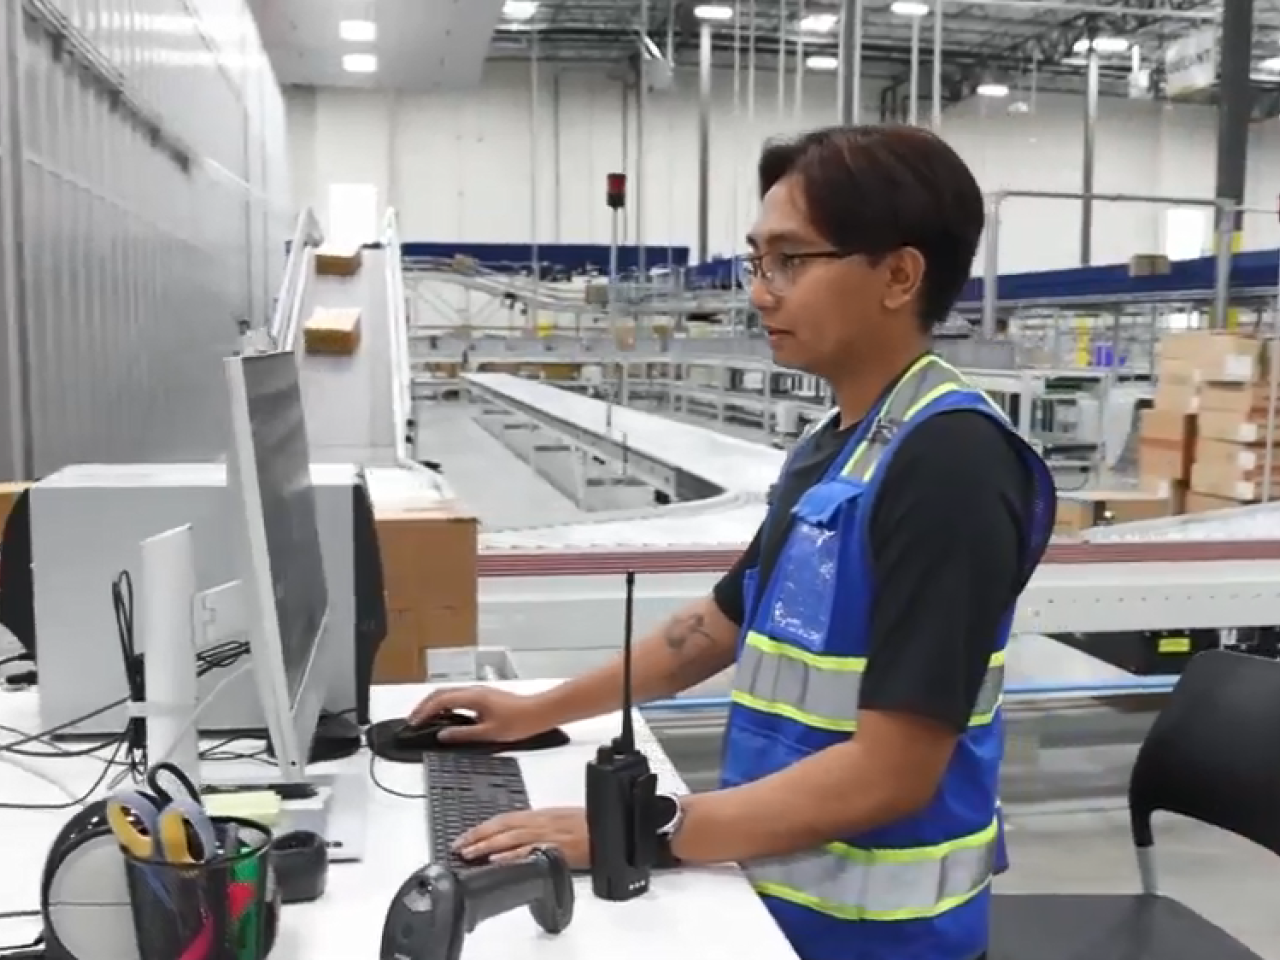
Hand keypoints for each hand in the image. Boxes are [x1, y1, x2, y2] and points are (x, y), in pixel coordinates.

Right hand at [407, 685, 550, 744]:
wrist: (539, 712)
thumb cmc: (518, 722)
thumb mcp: (488, 733)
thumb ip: (463, 734)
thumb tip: (442, 735)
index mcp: (472, 697)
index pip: (440, 701)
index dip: (424, 711)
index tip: (413, 723)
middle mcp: (474, 691)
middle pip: (442, 694)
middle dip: (425, 706)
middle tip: (413, 721)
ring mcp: (479, 692)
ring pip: (450, 694)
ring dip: (435, 705)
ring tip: (425, 720)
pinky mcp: (484, 697)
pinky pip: (458, 698)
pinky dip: (446, 706)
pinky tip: (446, 717)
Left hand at [454, 808, 589, 868]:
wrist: (609, 828)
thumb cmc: (589, 824)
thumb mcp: (559, 819)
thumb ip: (537, 826)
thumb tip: (517, 836)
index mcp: (540, 814)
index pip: (504, 818)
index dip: (482, 827)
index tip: (465, 836)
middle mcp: (539, 822)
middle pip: (502, 826)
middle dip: (477, 836)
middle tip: (458, 846)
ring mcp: (546, 835)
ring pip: (510, 837)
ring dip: (487, 846)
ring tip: (468, 854)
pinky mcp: (555, 848)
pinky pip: (529, 851)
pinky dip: (511, 856)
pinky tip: (497, 861)